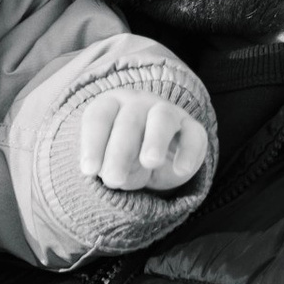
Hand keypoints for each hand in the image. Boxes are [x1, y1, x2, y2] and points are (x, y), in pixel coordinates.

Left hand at [77, 88, 208, 191]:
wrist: (155, 162)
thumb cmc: (123, 157)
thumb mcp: (110, 164)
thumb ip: (109, 166)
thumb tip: (114, 175)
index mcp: (111, 106)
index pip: (99, 119)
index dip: (93, 143)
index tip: (89, 170)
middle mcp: (139, 104)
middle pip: (129, 121)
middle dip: (120, 151)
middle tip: (113, 179)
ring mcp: (168, 113)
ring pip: (163, 118)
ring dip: (155, 140)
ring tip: (150, 162)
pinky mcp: (193, 130)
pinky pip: (194, 136)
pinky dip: (188, 152)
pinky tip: (180, 170)